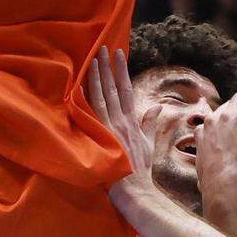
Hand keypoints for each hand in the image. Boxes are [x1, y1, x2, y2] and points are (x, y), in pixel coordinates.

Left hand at [88, 46, 160, 193]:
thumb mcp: (149, 144)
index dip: (122, 70)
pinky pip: (91, 110)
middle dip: (108, 67)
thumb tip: (156, 108)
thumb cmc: (140, 169)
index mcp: (132, 121)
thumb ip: (149, 124)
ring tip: (93, 58)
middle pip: (113, 88)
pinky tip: (81, 83)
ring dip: (97, 75)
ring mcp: (109, 127)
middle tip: (102, 48)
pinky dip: (87, 95)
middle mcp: (121, 120)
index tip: (119, 54)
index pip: (126, 89)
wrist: (133, 188)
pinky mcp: (100, 135)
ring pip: (101, 95)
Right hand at [194, 81, 236, 212]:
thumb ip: (213, 171)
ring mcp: (227, 118)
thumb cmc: (219, 192)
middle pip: (233, 100)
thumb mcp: (208, 178)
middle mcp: (213, 120)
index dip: (233, 111)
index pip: (220, 115)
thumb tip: (211, 183)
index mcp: (203, 133)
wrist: (222, 191)